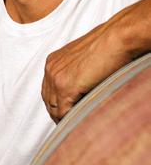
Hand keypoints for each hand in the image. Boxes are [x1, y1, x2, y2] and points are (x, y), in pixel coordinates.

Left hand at [41, 0, 150, 120]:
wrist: (116, 38)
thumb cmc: (107, 46)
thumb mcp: (84, 59)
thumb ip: (76, 72)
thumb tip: (80, 88)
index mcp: (52, 61)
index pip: (48, 89)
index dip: (56, 103)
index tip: (64, 112)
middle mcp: (50, 69)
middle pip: (48, 100)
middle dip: (57, 112)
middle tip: (68, 123)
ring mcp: (56, 78)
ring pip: (54, 108)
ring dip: (63, 118)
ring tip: (74, 126)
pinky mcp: (65, 87)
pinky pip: (63, 111)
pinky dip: (70, 119)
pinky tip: (79, 122)